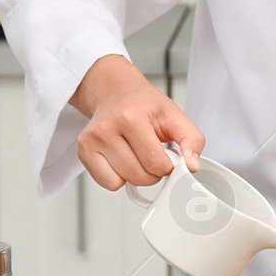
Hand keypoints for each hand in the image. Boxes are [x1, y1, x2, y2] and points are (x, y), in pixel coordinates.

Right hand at [69, 54, 204, 191]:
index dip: (168, 164)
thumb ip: (192, 140)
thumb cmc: (144, 104)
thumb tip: (192, 166)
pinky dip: (119, 177)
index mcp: (130, 118)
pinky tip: (122, 159)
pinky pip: (108, 184)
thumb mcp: (174, 115)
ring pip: (123, 182)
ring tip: (137, 153)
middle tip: (152, 151)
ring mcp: (90, 142)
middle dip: (153, 171)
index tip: (167, 152)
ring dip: (136, 174)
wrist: (115, 92)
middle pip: (139, 176)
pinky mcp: (83, 152)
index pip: (156, 163)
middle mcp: (105, 130)